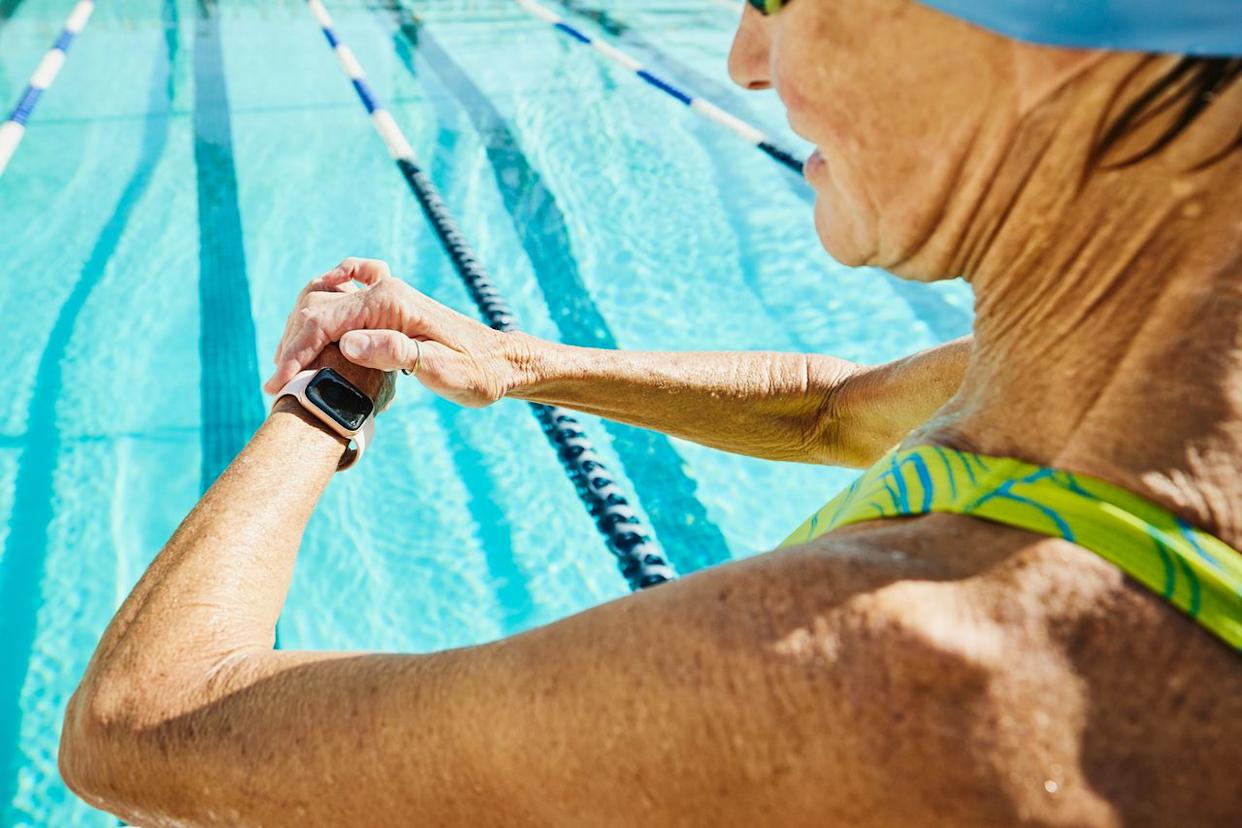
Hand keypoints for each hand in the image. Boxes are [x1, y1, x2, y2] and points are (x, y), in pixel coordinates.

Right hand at [264, 258, 530, 407]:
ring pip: (325, 299)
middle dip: (291, 346)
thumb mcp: (440, 371)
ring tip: (287, 366)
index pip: (325, 323)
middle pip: (317, 309)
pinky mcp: (392, 303)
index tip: (277, 386)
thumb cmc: (476, 373)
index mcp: (391, 303)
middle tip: (277, 386)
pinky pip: (350, 286)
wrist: (502, 362)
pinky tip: (314, 307)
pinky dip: (326, 293)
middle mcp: (386, 289)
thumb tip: (349, 343)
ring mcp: (388, 293)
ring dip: (301, 327)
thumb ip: (395, 353)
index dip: (295, 355)